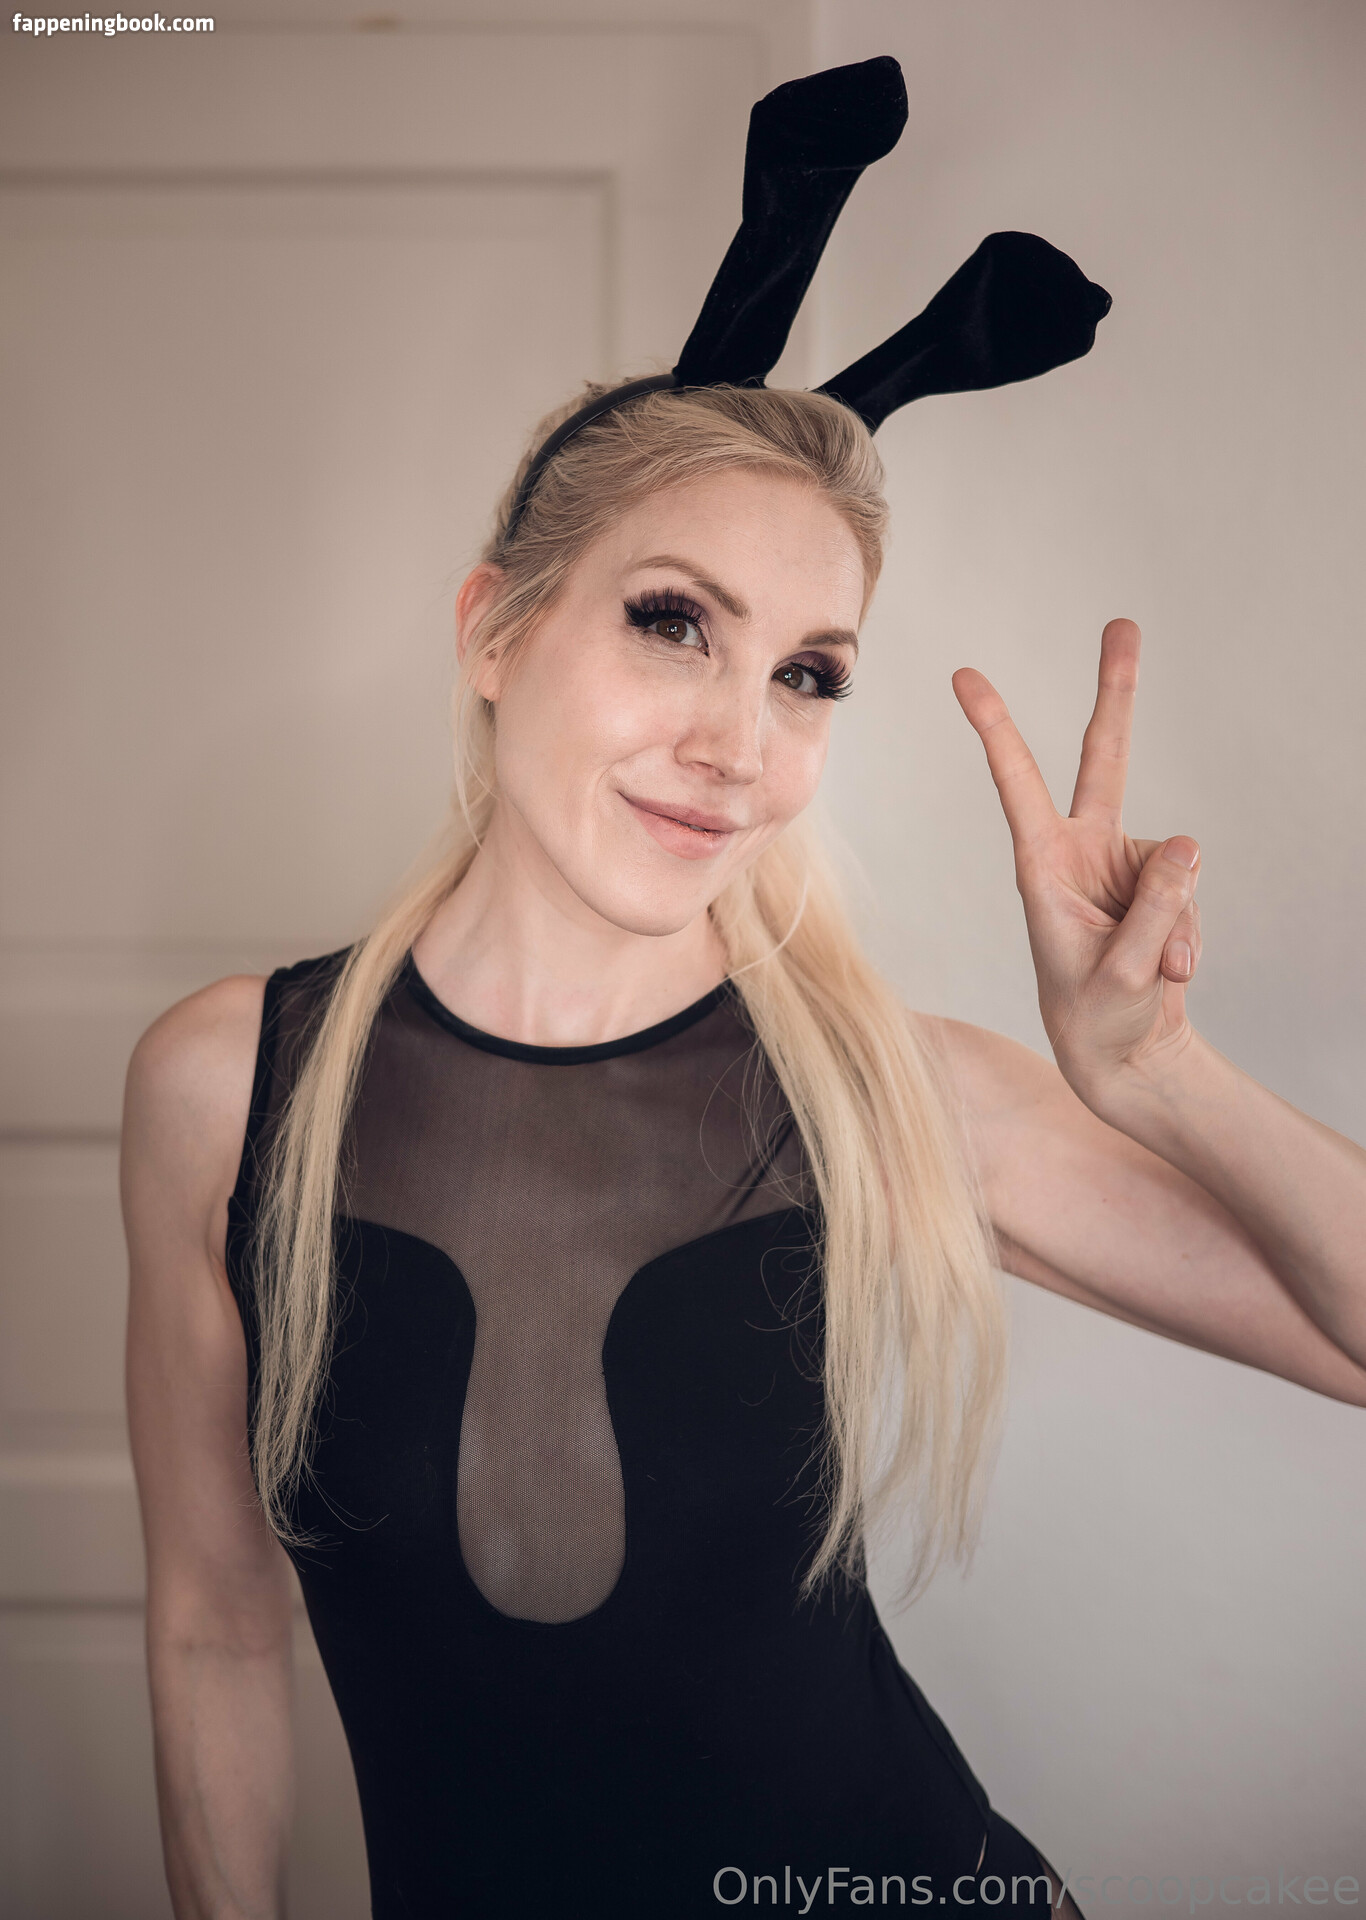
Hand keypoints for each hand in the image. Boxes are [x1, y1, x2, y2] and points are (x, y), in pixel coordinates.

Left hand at [953, 619, 1201, 1103]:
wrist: (1123, 1051)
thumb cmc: (1098, 1016)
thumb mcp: (1123, 972)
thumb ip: (1155, 909)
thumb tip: (1187, 843)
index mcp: (1043, 865)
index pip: (1018, 784)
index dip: (995, 729)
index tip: (964, 676)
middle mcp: (1083, 850)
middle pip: (1106, 759)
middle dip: (1116, 691)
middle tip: (1123, 623)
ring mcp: (1125, 862)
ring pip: (1176, 861)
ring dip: (1177, 922)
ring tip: (1151, 970)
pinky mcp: (1160, 879)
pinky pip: (1192, 890)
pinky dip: (1189, 935)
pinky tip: (1169, 969)